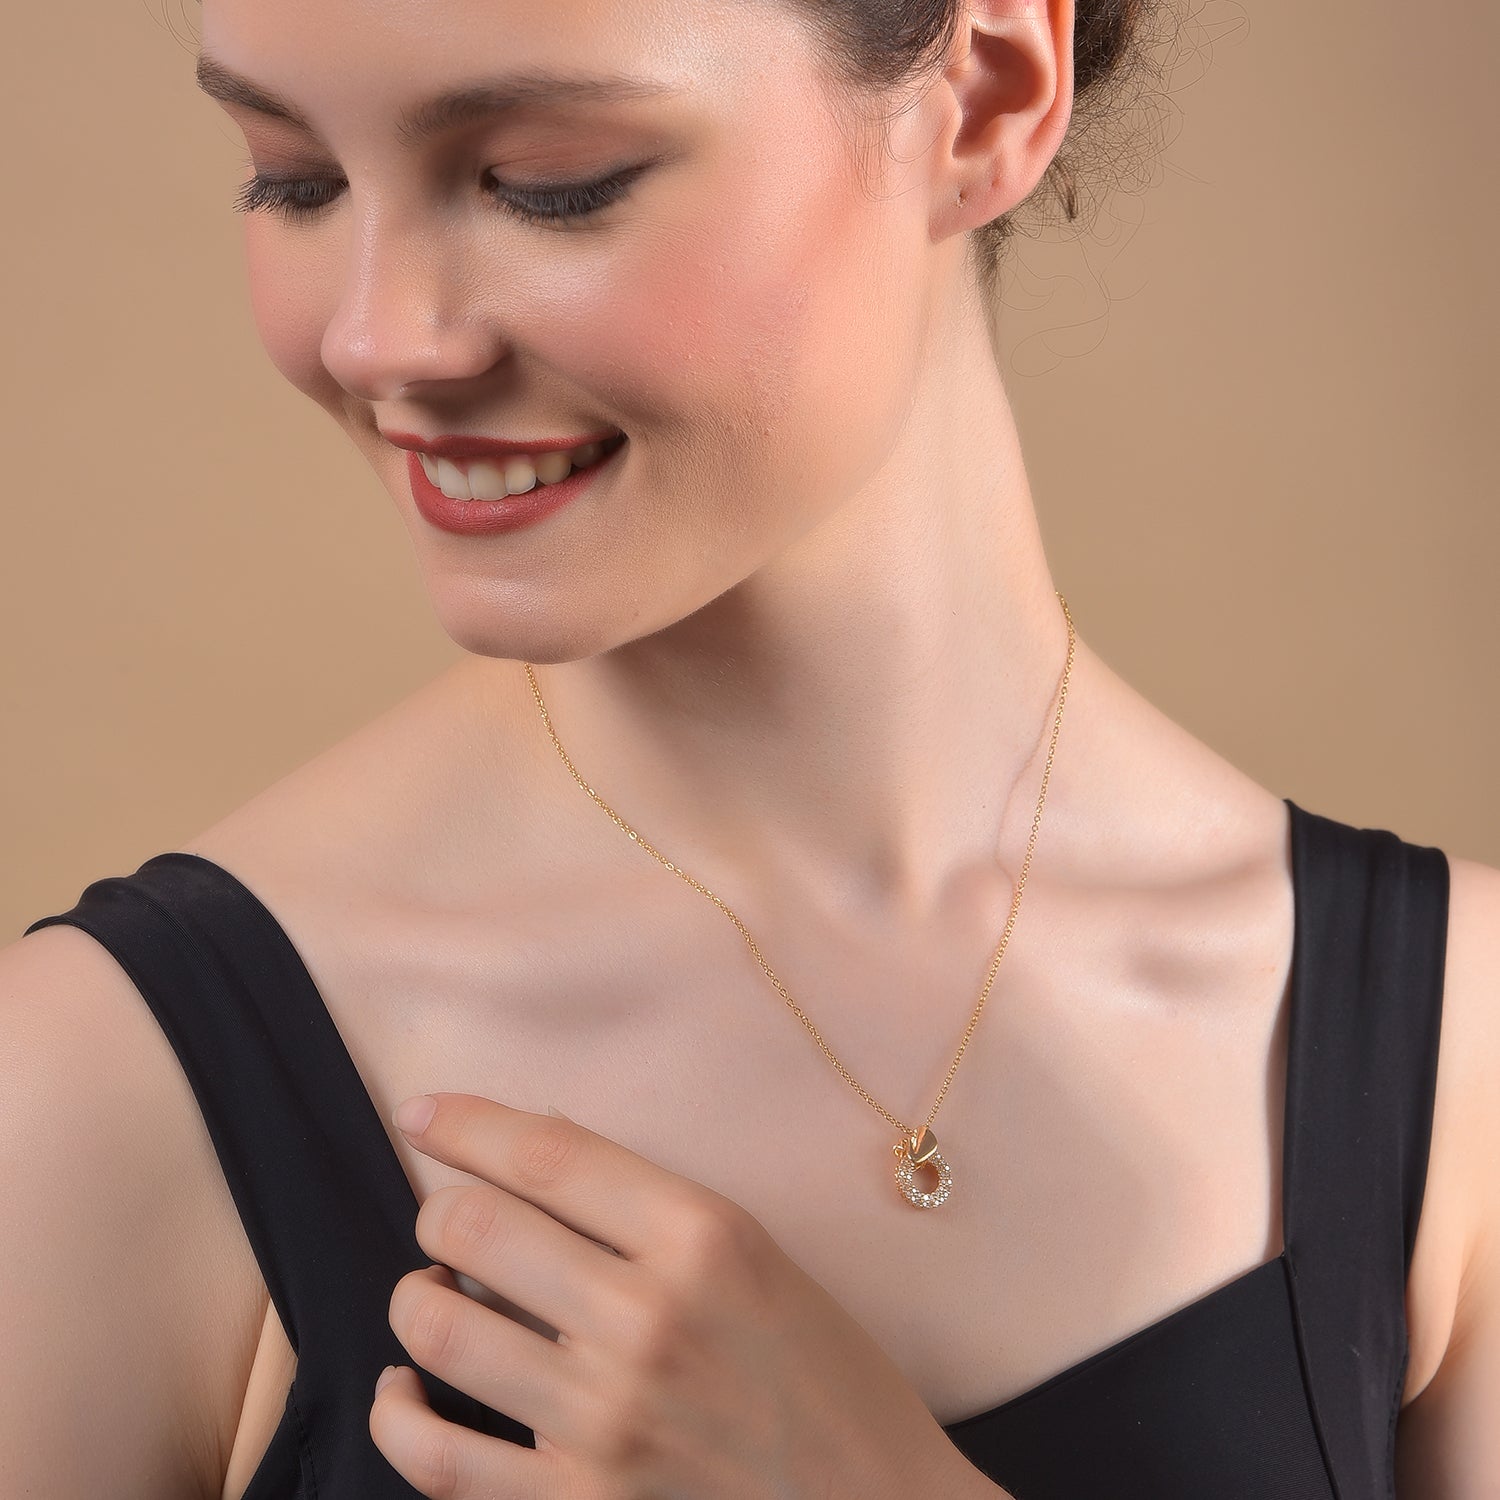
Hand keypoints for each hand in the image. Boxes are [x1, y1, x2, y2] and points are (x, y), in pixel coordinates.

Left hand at [369, 1092, 983, 1499]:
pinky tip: (405, 1387)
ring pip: (439, 1327)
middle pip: (475, 1227)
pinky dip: (398, 1412)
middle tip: (452, 1219)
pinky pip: (436, 1456)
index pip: (546, 1155)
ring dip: (419, 1296)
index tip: (422, 1114)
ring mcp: (605, 1422)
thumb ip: (649, 1204)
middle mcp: (646, 1321)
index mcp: (703, 1239)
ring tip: (439, 1292)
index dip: (466, 1123)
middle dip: (441, 1211)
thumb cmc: (826, 1371)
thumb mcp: (757, 1253)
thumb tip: (531, 1149)